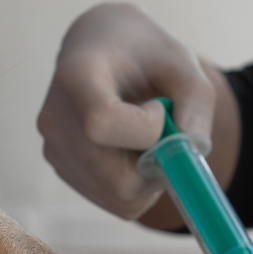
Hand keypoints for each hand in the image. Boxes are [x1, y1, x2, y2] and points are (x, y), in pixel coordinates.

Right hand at [37, 3, 219, 220]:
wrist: (100, 51)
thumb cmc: (142, 52)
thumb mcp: (180, 60)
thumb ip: (197, 101)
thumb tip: (192, 151)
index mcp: (75, 77)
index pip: (101, 124)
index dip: (146, 128)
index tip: (159, 106)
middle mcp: (55, 120)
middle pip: (116, 178)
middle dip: (158, 164)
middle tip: (166, 132)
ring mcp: (55, 151)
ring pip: (121, 197)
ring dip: (152, 176)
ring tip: (147, 136)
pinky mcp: (64, 172)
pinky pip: (117, 202)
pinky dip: (141, 186)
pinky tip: (133, 150)